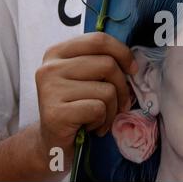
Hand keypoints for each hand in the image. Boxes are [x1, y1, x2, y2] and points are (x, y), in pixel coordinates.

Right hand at [35, 32, 137, 166]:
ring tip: (101, 117)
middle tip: (119, 103)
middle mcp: (50, 67)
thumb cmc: (76, 105)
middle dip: (122, 87)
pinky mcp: (55, 112)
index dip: (122, 52)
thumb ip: (102, 63)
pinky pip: (99, 109)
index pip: (99, 40)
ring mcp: (50, 89)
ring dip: (112, 109)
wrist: (52, 141)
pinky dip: (103, 120)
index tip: (132, 69)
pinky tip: (91, 126)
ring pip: (107, 90)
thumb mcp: (86, 78)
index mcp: (58, 52)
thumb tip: (133, 64)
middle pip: (107, 65)